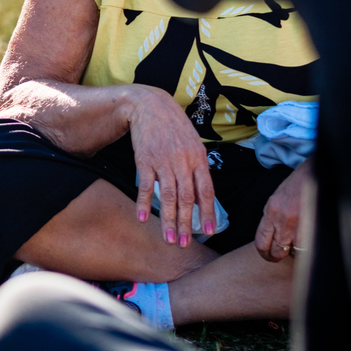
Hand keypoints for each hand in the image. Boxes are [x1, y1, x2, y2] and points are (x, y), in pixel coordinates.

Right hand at [128, 87, 216, 247]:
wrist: (150, 105)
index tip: (208, 232)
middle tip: (184, 244)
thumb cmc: (173, 126)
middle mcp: (183, 162)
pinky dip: (143, 202)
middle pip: (186, 198)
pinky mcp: (145, 160)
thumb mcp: (193, 143)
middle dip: (185, 224)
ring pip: (167, 196)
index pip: (205, 191)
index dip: (208, 213)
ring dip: (168, 219)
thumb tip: (200, 194)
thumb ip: (197, 168)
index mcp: (198, 159)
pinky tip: (141, 218)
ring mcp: (163, 161)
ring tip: (168, 239)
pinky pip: (145, 185)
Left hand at [255, 158, 311, 261]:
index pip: (261, 242)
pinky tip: (310, 242)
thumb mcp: (277, 199)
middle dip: (279, 256)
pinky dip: (308, 249)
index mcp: (270, 212)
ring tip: (299, 245)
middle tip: (283, 255)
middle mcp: (282, 220)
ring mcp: (299, 225)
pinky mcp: (314, 228)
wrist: (316, 173)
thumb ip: (272, 217)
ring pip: (294, 252)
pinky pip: (308, 248)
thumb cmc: (297, 185)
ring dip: (296, 252)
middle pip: (276, 251)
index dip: (264, 253)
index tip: (268, 255)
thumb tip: (272, 235)